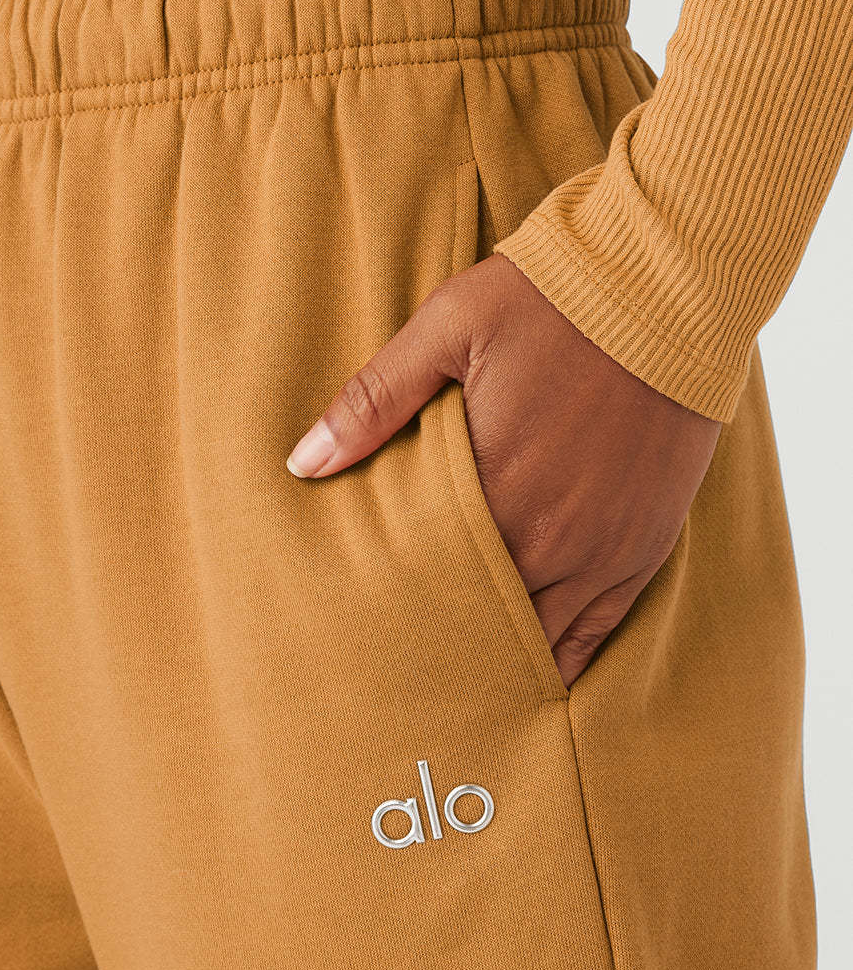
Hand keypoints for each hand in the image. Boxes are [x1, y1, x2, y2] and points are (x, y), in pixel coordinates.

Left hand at [286, 254, 721, 685]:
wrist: (667, 286)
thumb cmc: (548, 301)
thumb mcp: (446, 328)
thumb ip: (374, 401)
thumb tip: (302, 462)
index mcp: (492, 487)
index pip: (427, 578)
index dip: (395, 607)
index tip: (360, 634)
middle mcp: (550, 536)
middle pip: (480, 620)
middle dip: (441, 641)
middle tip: (400, 675)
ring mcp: (603, 549)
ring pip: (538, 637)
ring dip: (498, 655)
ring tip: (457, 684)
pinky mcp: (646, 546)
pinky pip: (600, 628)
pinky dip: (565, 656)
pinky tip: (535, 676)